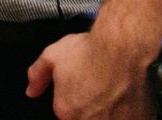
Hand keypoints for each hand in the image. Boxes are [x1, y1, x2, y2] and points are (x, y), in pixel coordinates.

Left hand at [26, 31, 156, 119]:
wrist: (123, 48)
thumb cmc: (90, 52)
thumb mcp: (52, 56)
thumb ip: (38, 75)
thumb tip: (31, 90)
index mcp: (67, 111)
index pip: (66, 115)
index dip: (74, 103)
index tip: (82, 92)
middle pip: (87, 118)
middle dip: (92, 109)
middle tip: (98, 91)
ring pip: (107, 119)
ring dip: (109, 113)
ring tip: (113, 94)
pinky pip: (130, 118)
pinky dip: (128, 113)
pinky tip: (127, 99)